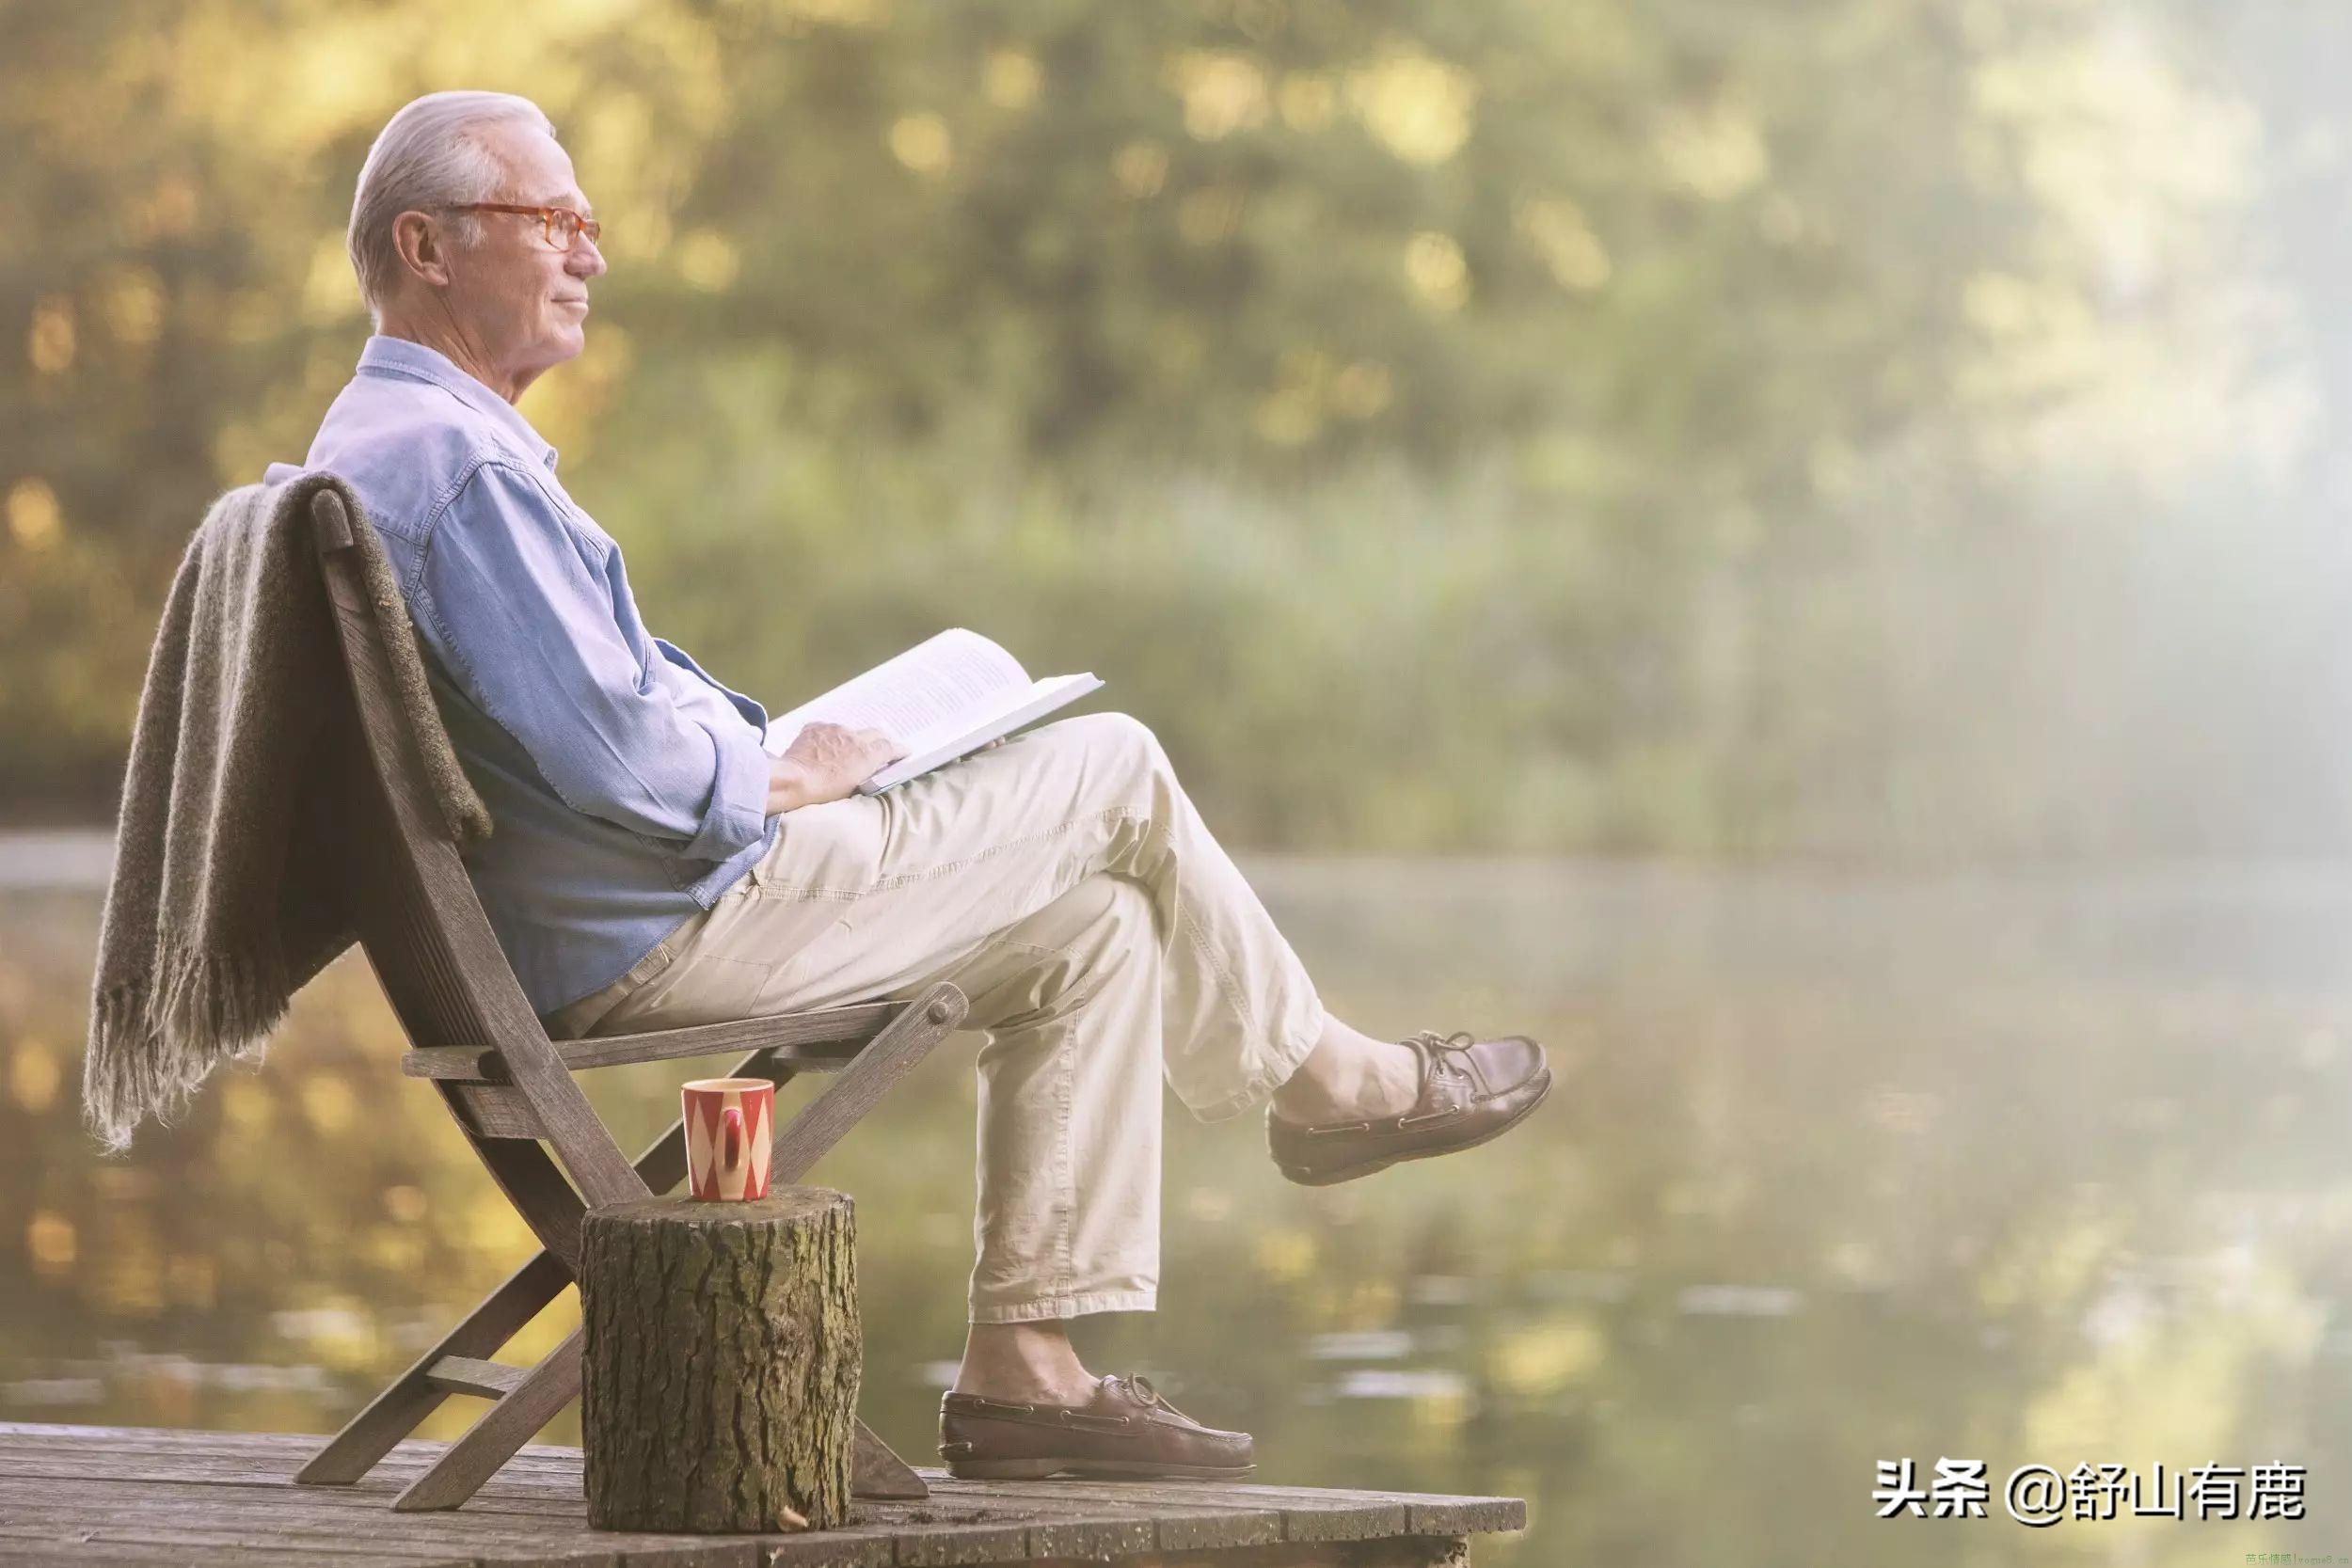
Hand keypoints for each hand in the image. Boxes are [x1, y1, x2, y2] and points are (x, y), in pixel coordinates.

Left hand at [769, 723, 900, 813]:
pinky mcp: (816, 727)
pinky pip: (828, 730)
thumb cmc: (822, 792)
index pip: (890, 747)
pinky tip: (822, 750)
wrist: (791, 780)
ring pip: (849, 731)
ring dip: (851, 741)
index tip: (903, 753)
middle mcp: (853, 736)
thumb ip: (866, 772)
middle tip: (879, 751)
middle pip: (875, 733)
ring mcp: (834, 729)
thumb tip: (872, 767)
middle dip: (879, 742)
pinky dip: (830, 738)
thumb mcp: (852, 787)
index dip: (898, 750)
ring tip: (842, 755)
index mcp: (867, 754)